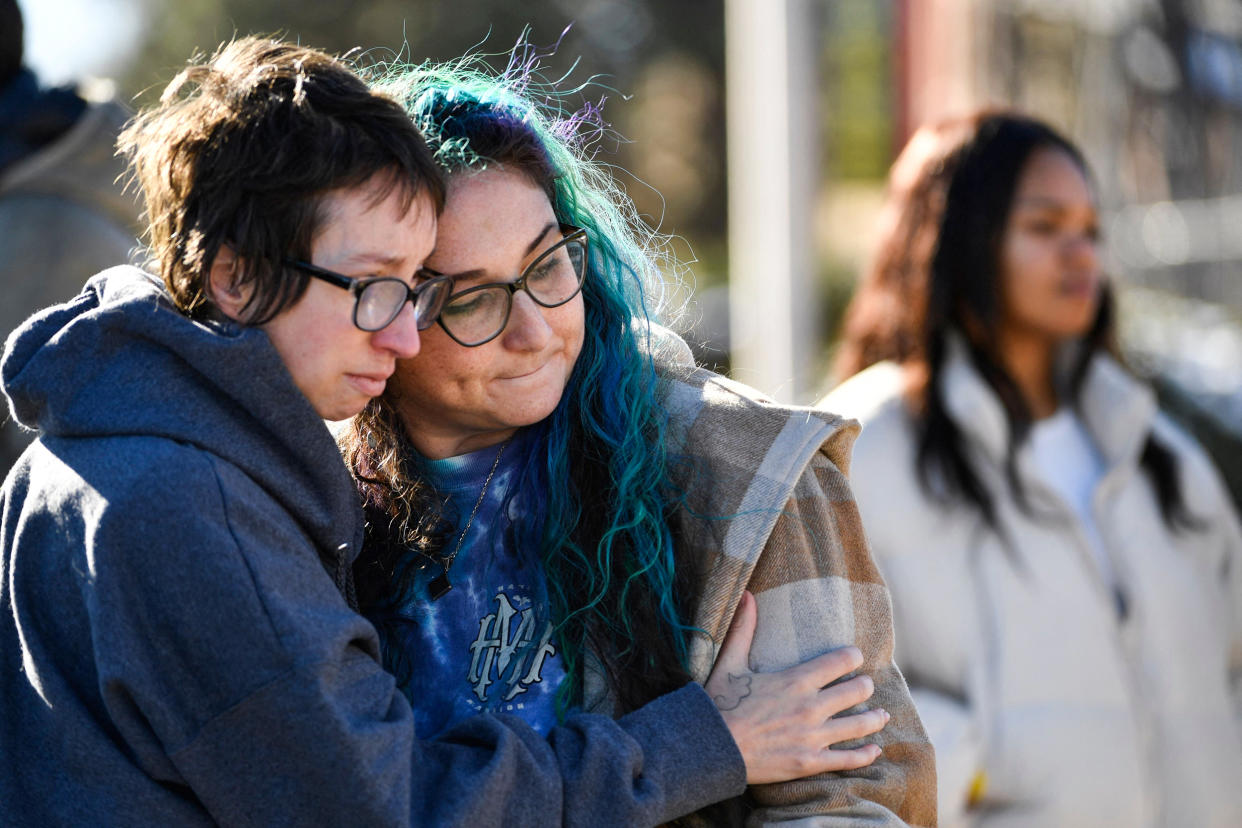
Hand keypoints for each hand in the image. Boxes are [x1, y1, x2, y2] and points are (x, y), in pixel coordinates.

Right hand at [703, 591, 887, 783]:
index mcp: (797, 680)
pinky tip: (874, 750)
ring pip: (859, 724)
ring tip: (881, 715)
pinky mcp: (810, 762)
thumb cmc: (720, 705)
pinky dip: (865, 754)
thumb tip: (746, 595)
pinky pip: (848, 759)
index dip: (853, 656)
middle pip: (857, 691)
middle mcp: (811, 706)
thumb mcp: (730, 663)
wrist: (713, 749)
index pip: (841, 661)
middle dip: (865, 686)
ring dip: (875, 718)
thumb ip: (743, 629)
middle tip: (865, 686)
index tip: (855, 657)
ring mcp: (813, 737)